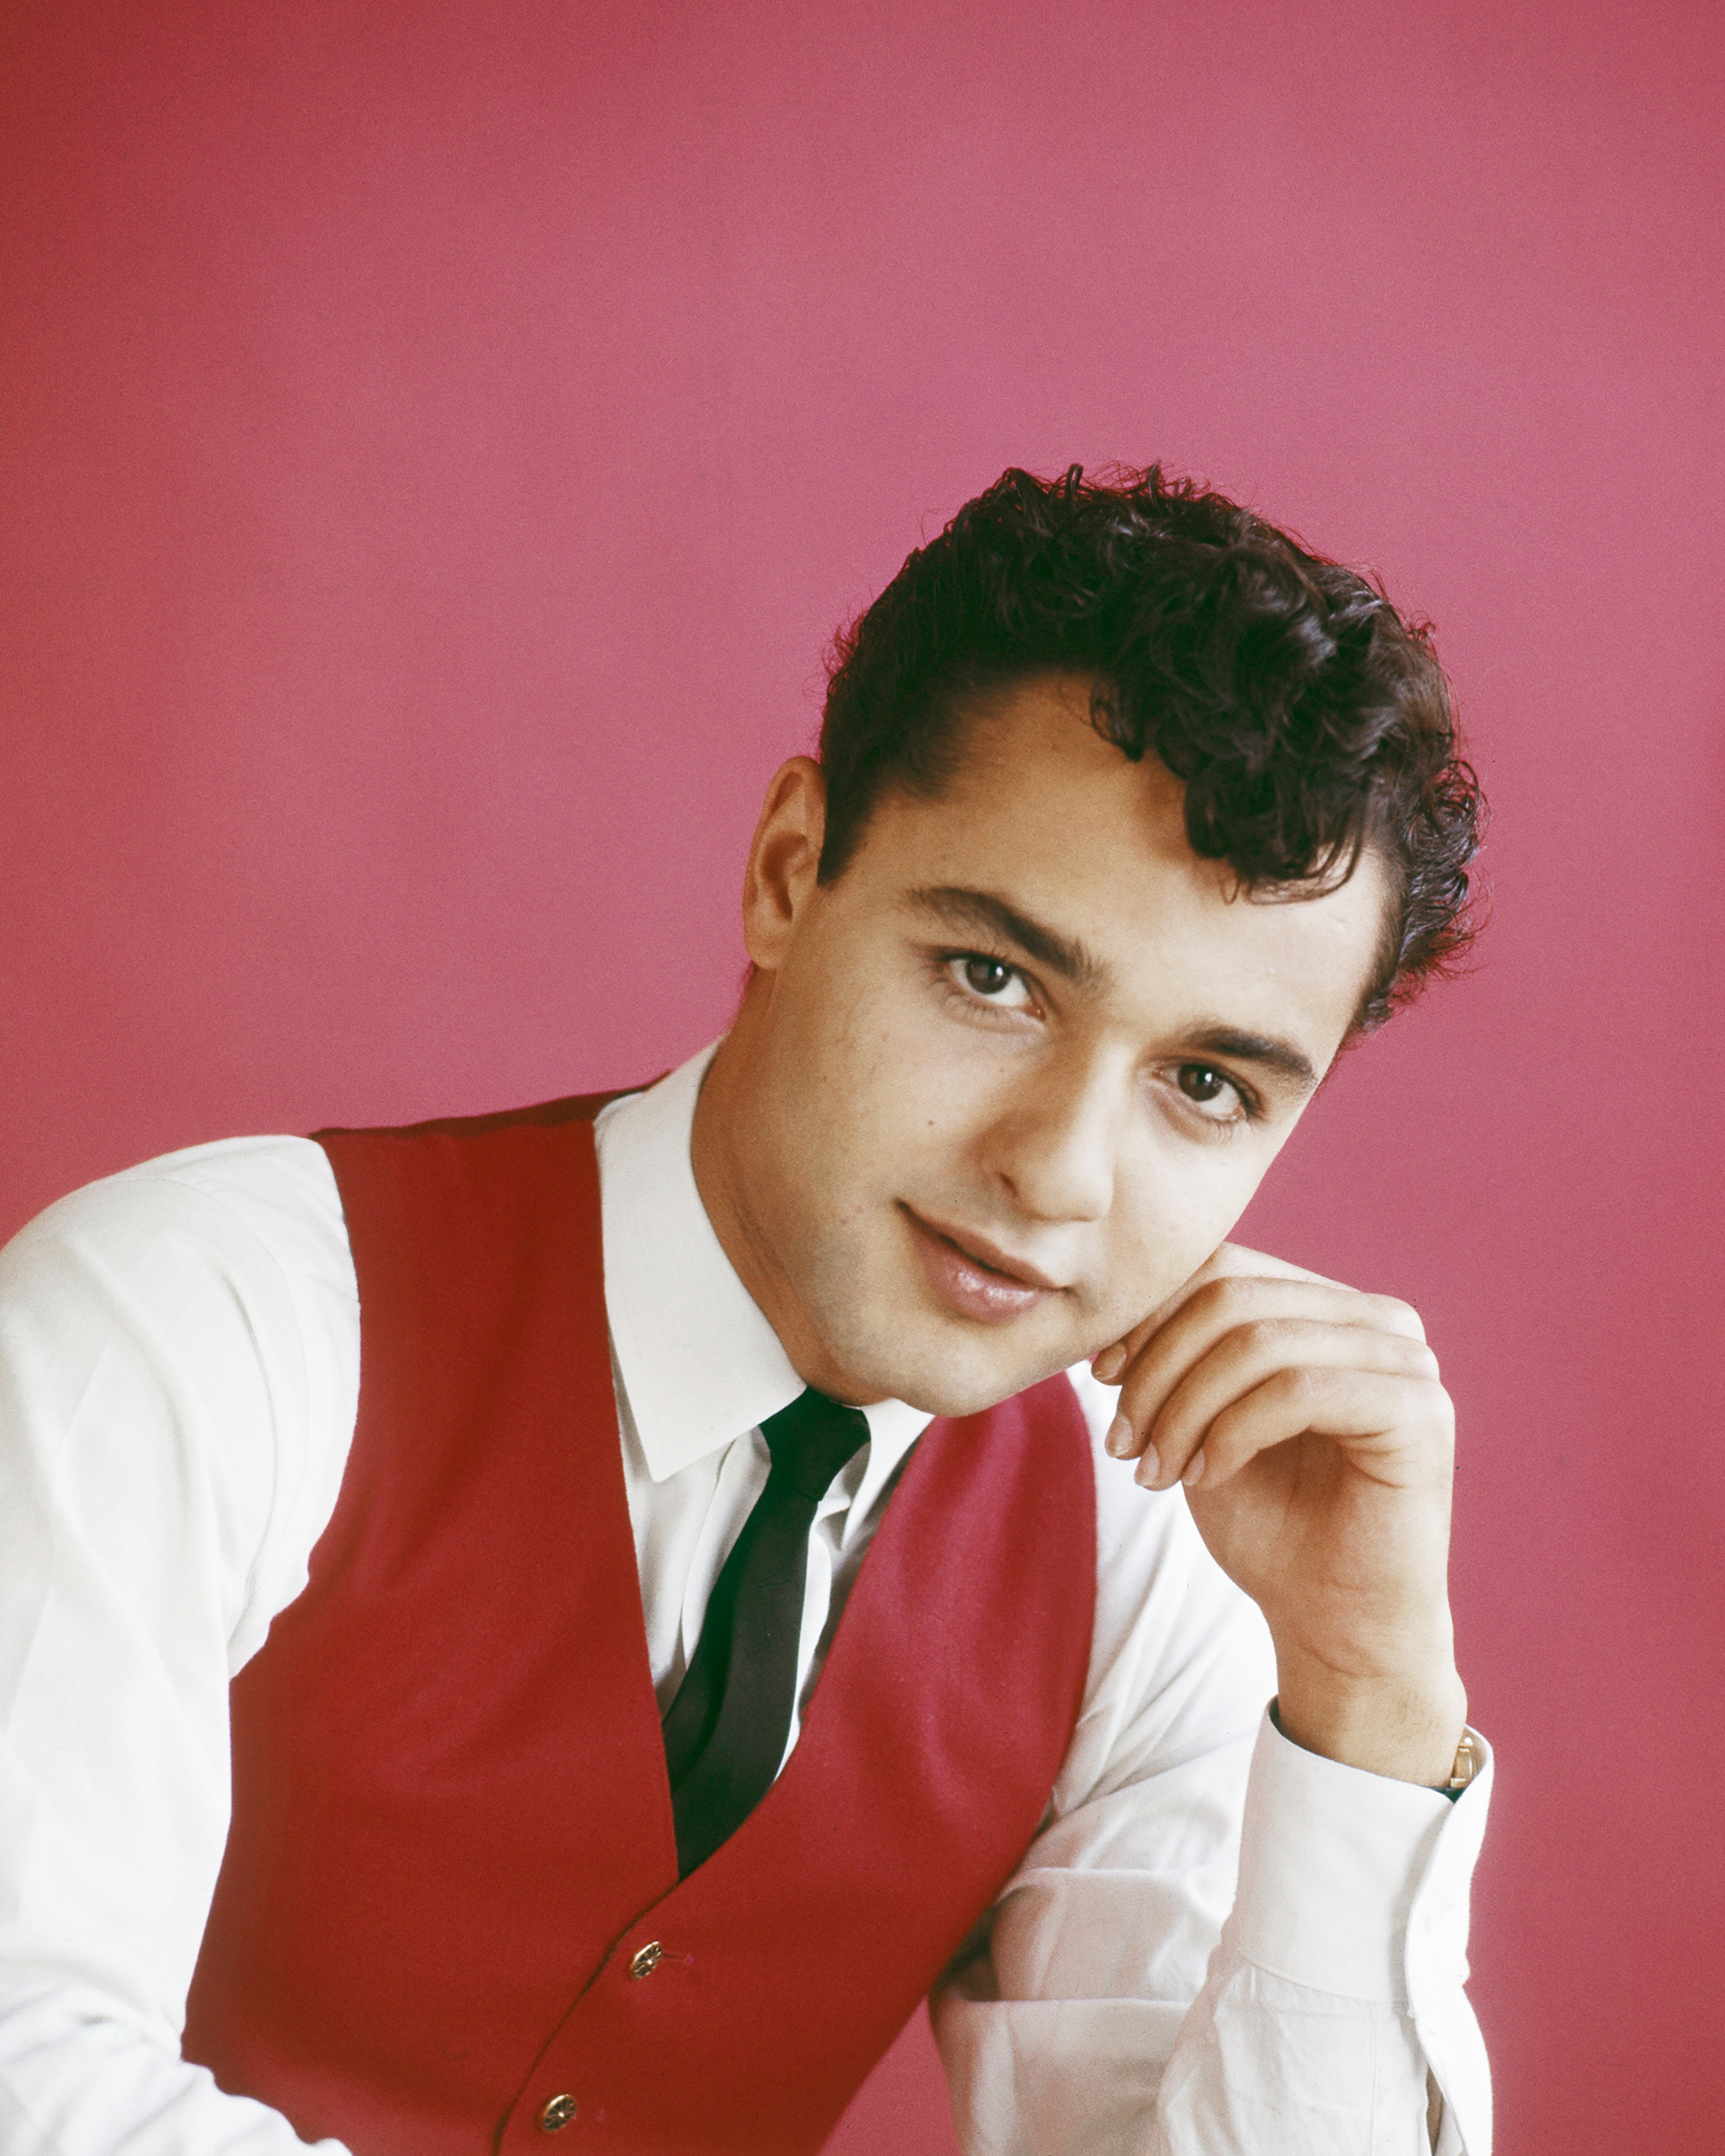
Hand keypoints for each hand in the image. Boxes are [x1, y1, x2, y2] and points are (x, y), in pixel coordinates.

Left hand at [1092, 1243, 1466, 1784]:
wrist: (1333, 1625)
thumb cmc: (1270, 1523)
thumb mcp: (1202, 1419)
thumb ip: (1178, 1351)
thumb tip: (1111, 1303)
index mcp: (1330, 1308)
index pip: (1221, 1266)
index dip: (1148, 1317)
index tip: (1102, 1379)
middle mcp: (1379, 1320)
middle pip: (1231, 1297)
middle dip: (1157, 1370)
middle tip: (1122, 1441)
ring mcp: (1408, 1363)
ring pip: (1257, 1342)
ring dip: (1183, 1410)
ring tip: (1154, 1471)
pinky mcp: (1420, 1413)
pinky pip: (1298, 1391)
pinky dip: (1231, 1433)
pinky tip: (1204, 1478)